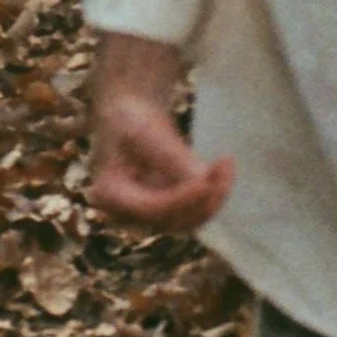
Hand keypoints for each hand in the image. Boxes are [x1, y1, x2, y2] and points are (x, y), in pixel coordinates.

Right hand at [89, 78, 233, 231]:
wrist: (131, 116)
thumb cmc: (131, 117)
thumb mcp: (145, 130)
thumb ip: (171, 156)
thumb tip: (203, 181)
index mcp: (109, 195)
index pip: (150, 208)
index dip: (181, 199)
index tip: (206, 181)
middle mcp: (127, 214)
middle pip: (174, 220)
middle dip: (203, 198)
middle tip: (225, 164)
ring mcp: (149, 215)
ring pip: (191, 220)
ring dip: (215, 196)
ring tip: (226, 162)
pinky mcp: (169, 210)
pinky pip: (198, 210)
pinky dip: (215, 191)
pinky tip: (224, 164)